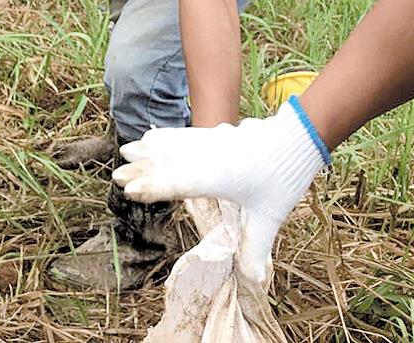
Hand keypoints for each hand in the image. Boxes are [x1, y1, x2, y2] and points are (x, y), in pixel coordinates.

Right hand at [114, 99, 329, 286]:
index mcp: (217, 177)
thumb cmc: (282, 177)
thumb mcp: (269, 216)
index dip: (151, 188)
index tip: (128, 190)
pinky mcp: (214, 135)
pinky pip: (181, 136)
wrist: (297, 138)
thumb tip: (251, 279)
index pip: (176, 184)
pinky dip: (163, 137)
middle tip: (116, 174)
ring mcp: (209, 143)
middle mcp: (207, 157)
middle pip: (167, 163)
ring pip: (171, 146)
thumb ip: (255, 245)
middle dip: (141, 169)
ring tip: (126, 150)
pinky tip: (153, 136)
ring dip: (148, 151)